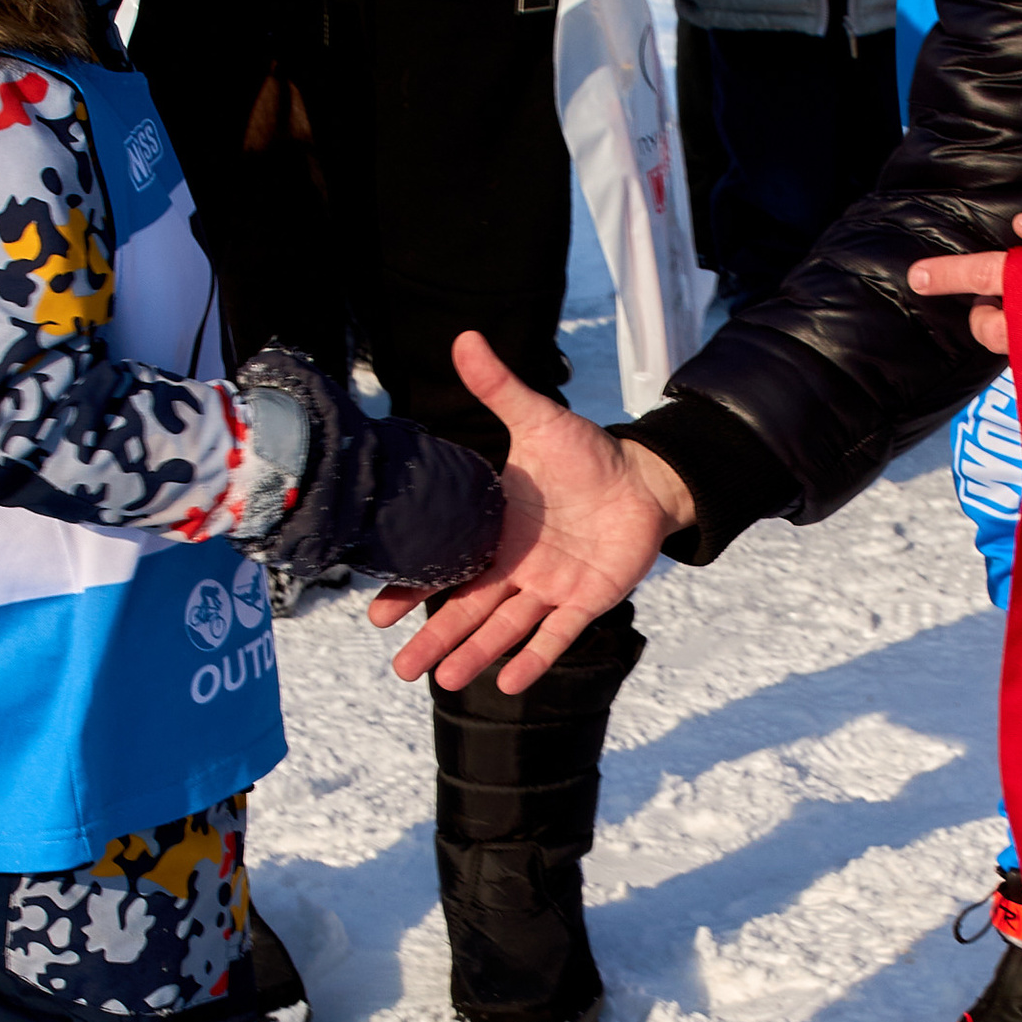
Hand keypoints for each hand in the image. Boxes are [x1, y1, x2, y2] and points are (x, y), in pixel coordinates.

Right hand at [370, 331, 693, 692]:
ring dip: (476, 653)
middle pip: (468, 610)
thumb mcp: (538, 419)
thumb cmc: (585, 455)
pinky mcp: (586, 600)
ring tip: (445, 681)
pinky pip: (556, 635)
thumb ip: (499, 389)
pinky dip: (535, 657)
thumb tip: (465, 338)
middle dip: (434, 640)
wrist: (644, 479)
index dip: (412, 591)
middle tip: (401, 669)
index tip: (377, 614)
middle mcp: (515, 566)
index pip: (445, 567)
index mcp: (494, 531)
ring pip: (505, 627)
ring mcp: (549, 586)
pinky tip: (510, 683)